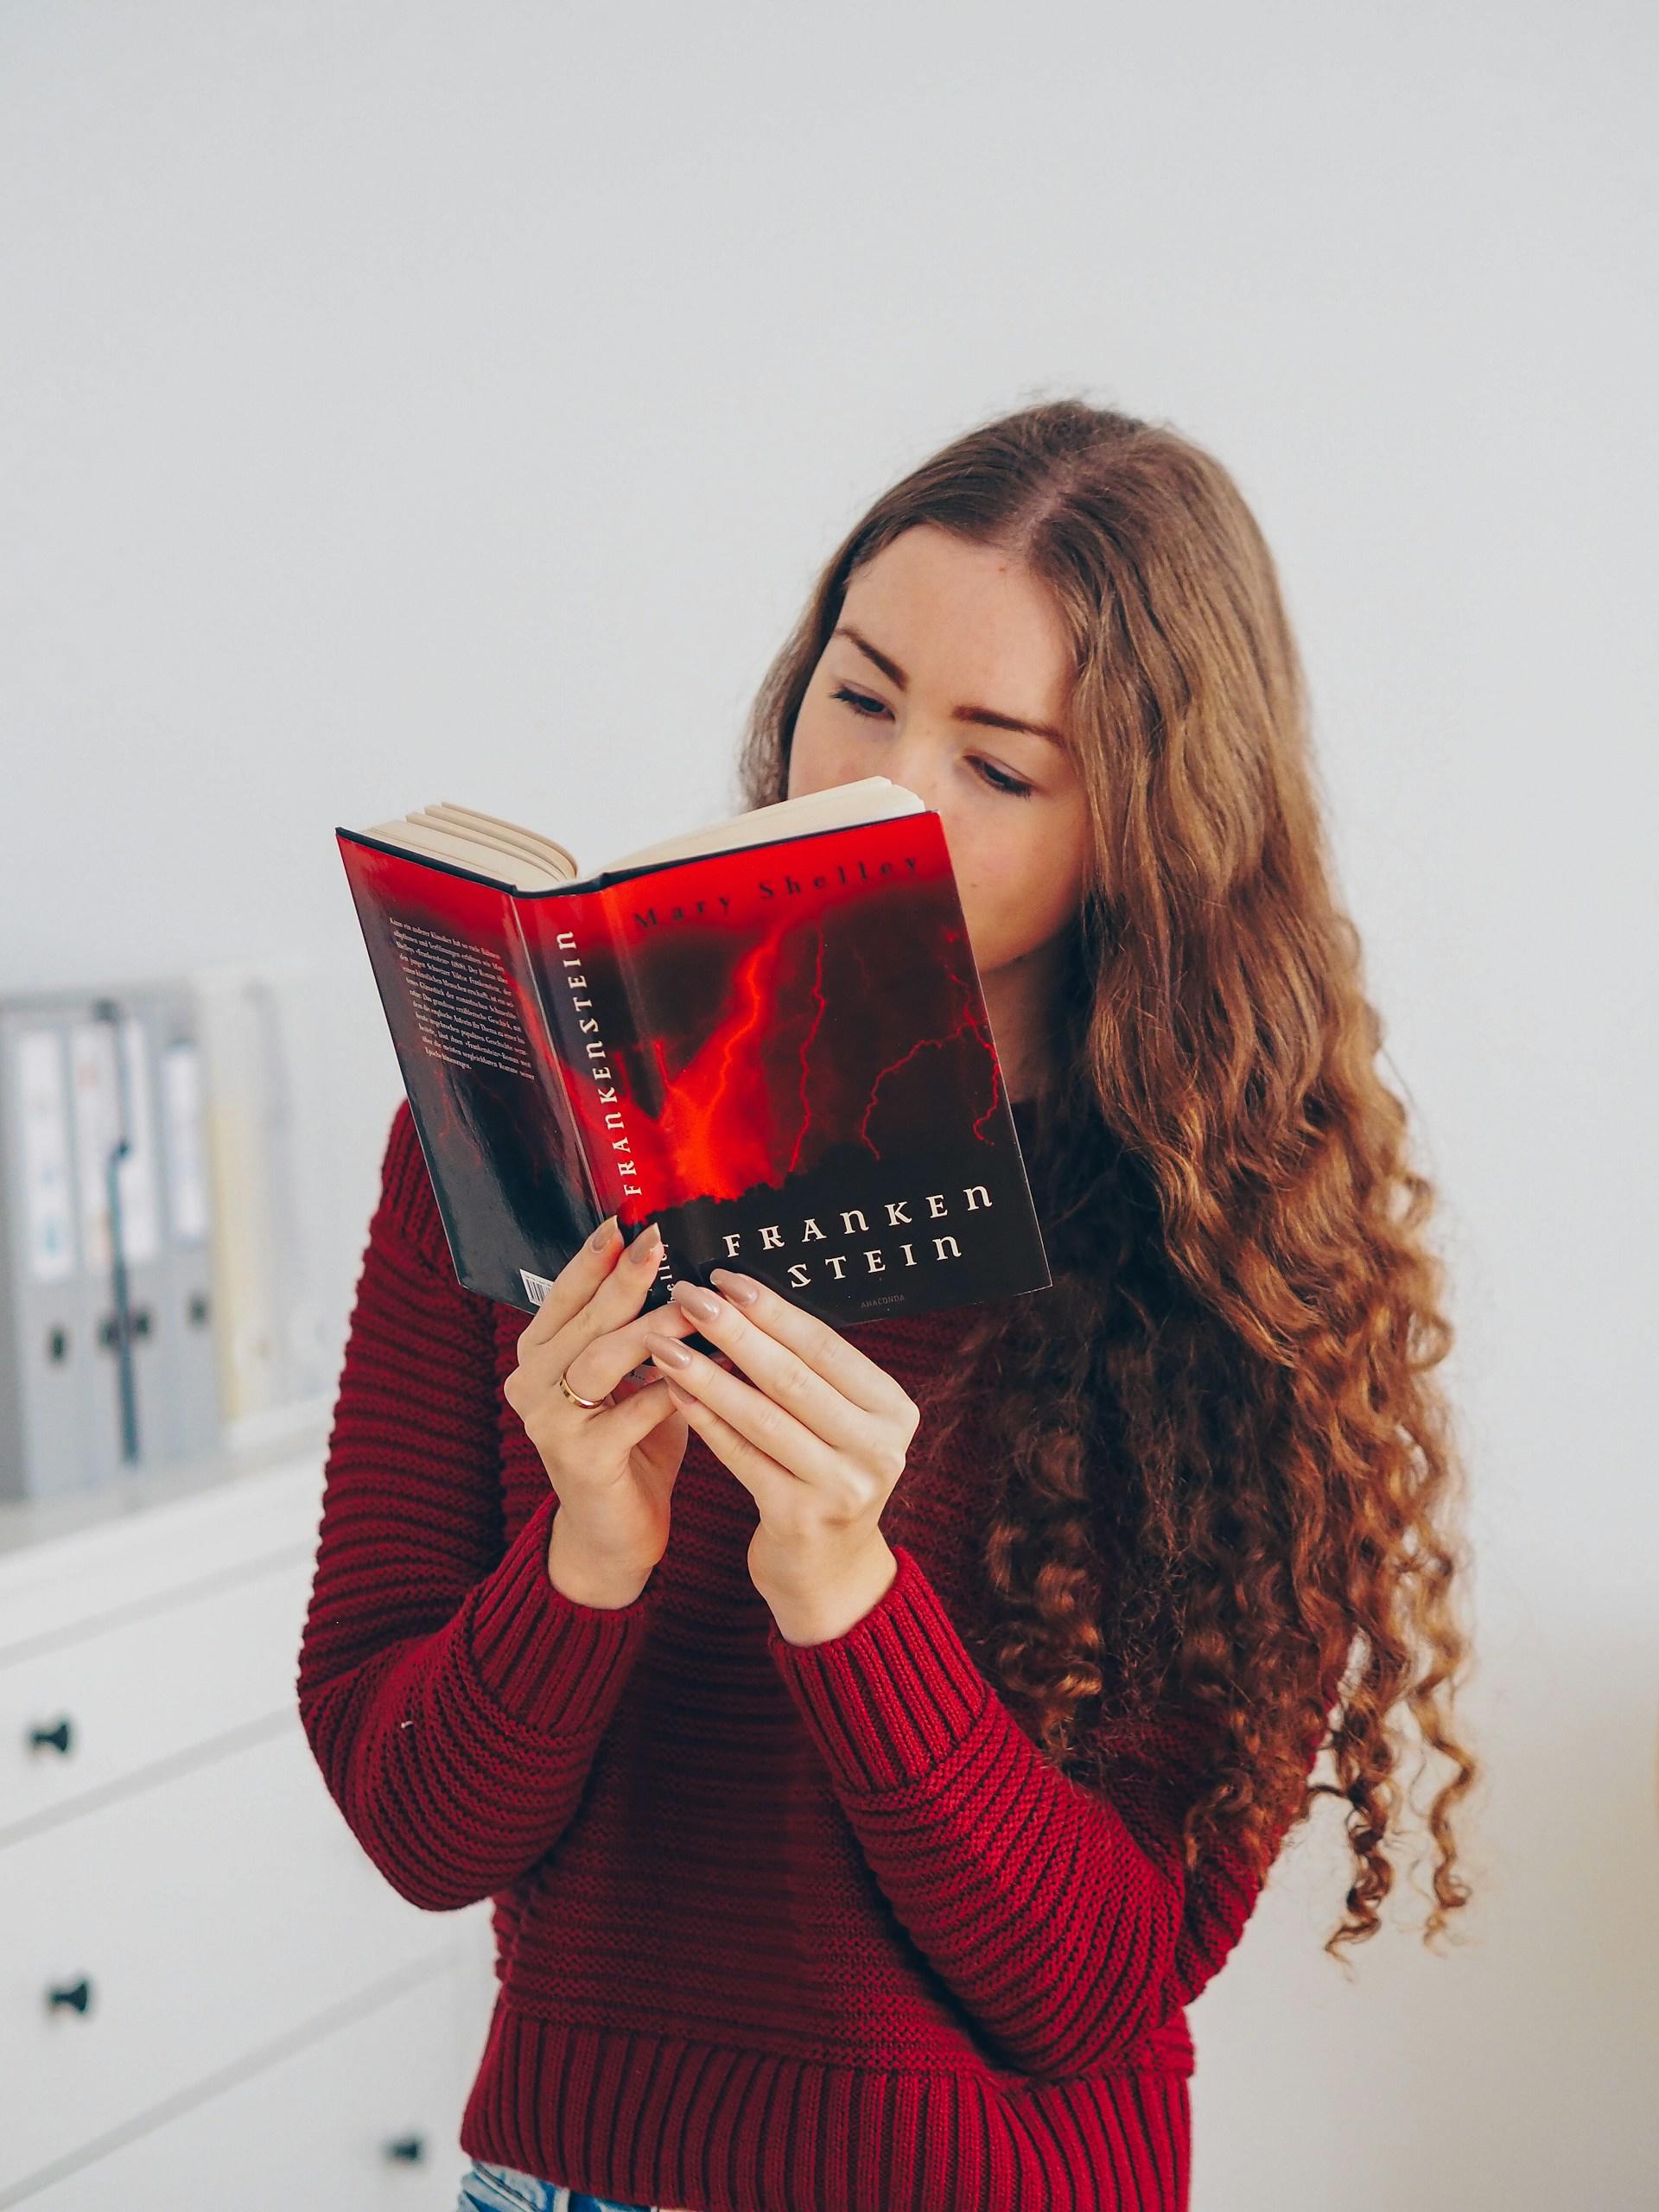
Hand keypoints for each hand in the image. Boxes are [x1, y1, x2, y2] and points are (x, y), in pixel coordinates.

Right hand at [502, 1215, 699, 1595]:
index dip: (593, 1258)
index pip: (563, 1295)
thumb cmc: (630, 1445)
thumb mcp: (628, 1380)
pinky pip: (632, 1413)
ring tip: (697, 1306)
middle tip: (659, 1242)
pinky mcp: (581, 1460)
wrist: (614, 1533)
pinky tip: (711, 1372)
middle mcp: (531, 1384)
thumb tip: (686, 1271)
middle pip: (583, 1320)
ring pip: (603, 1359)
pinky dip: (674, 1388)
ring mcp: (550, 1423)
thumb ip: (638, 1332)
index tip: (625, 1221)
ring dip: (654, 1329)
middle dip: (625, 1279)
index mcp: (538, 1356)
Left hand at [643, 1269, 920, 1644]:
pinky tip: (674, 1391)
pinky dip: (706, 1420)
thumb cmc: (823, 1478)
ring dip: (707, 1372)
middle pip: (792, 1376)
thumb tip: (742, 1301)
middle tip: (687, 1295)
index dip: (772, 1309)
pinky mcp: (799, 1516)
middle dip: (733, 1330)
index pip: (825, 1347)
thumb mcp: (838, 1425)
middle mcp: (879, 1447)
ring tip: (664, 1341)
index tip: (725, 1278)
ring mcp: (843, 1486)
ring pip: (762, 1415)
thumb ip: (809, 1375)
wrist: (828, 1574)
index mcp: (893, 1410)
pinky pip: (742, 1455)